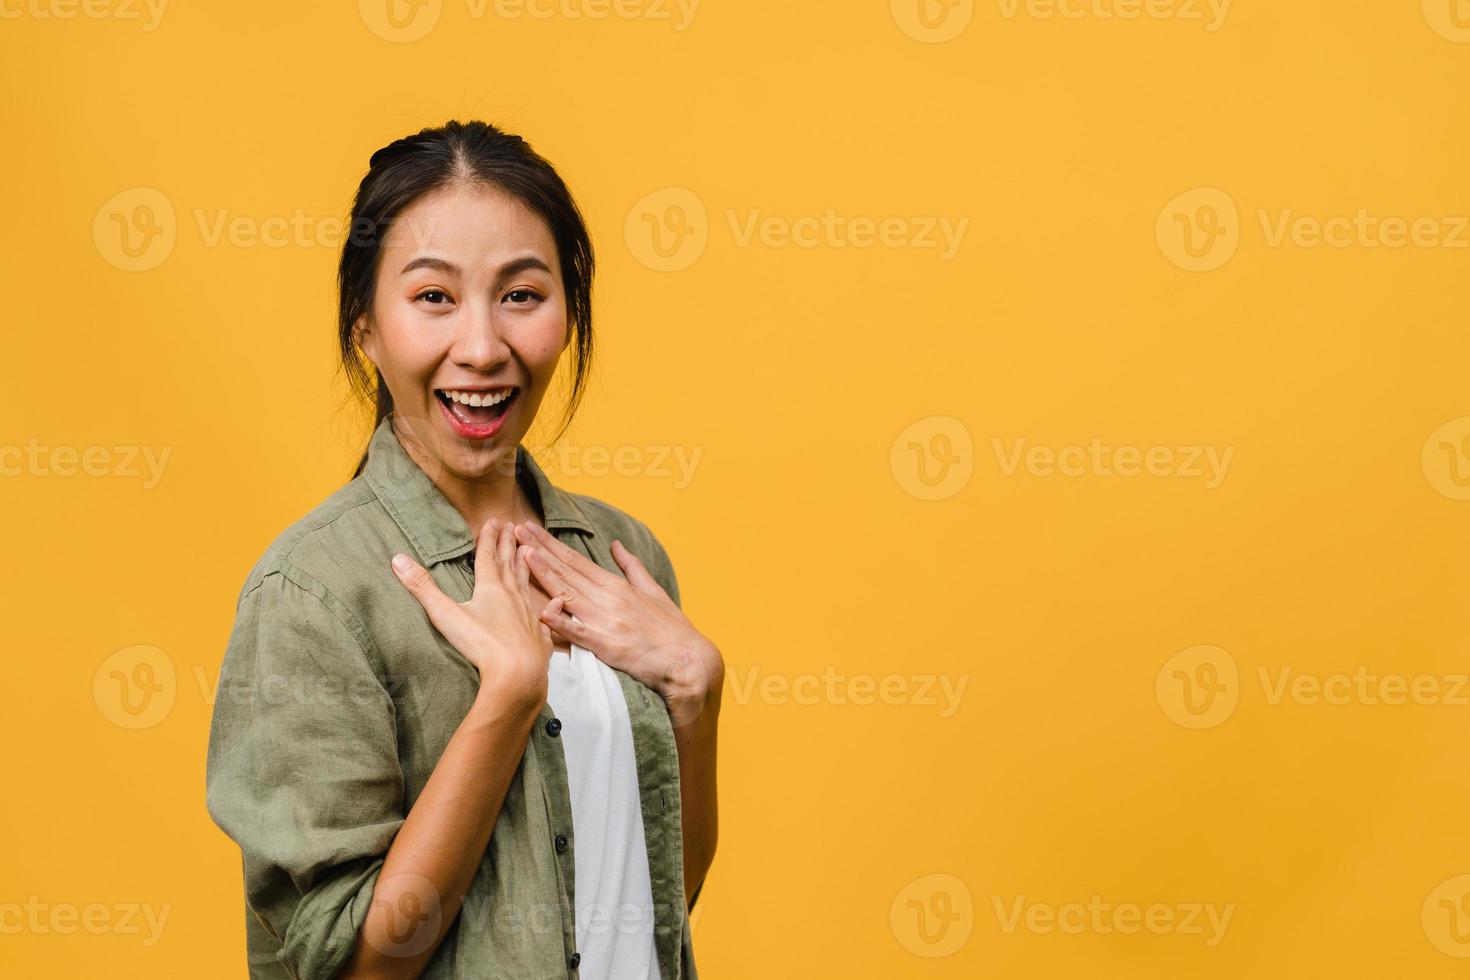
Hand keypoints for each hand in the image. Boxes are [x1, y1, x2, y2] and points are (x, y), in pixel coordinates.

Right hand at [391, 517, 557, 708]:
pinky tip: (556, 601)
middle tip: (513, 526)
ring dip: (526, 566)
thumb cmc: (481, 644)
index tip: (493, 520)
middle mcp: (513, 596)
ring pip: (527, 584)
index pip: (488, 555)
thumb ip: (422, 587)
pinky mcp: (539, 635)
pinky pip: (545, 616)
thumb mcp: (446, 614)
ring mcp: (529, 614)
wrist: (519, 673)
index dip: (489, 537)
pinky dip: (549, 606)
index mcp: (491, 588)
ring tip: (529, 550)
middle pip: (509, 564)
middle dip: (508, 544)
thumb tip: (397, 559)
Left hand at [513, 521, 723, 727]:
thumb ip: (631, 566)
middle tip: (515, 531)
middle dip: (539, 550)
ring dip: (544, 574)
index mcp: (617, 585)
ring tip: (522, 555)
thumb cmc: (671, 628)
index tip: (531, 530)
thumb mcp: (653, 591)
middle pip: (567, 571)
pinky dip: (560, 621)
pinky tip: (542, 611)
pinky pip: (578, 632)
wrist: (688, 658)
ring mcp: (606, 620)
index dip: (551, 544)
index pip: (576, 560)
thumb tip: (616, 544)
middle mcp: (608, 598)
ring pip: (568, 593)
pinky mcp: (607, 645)